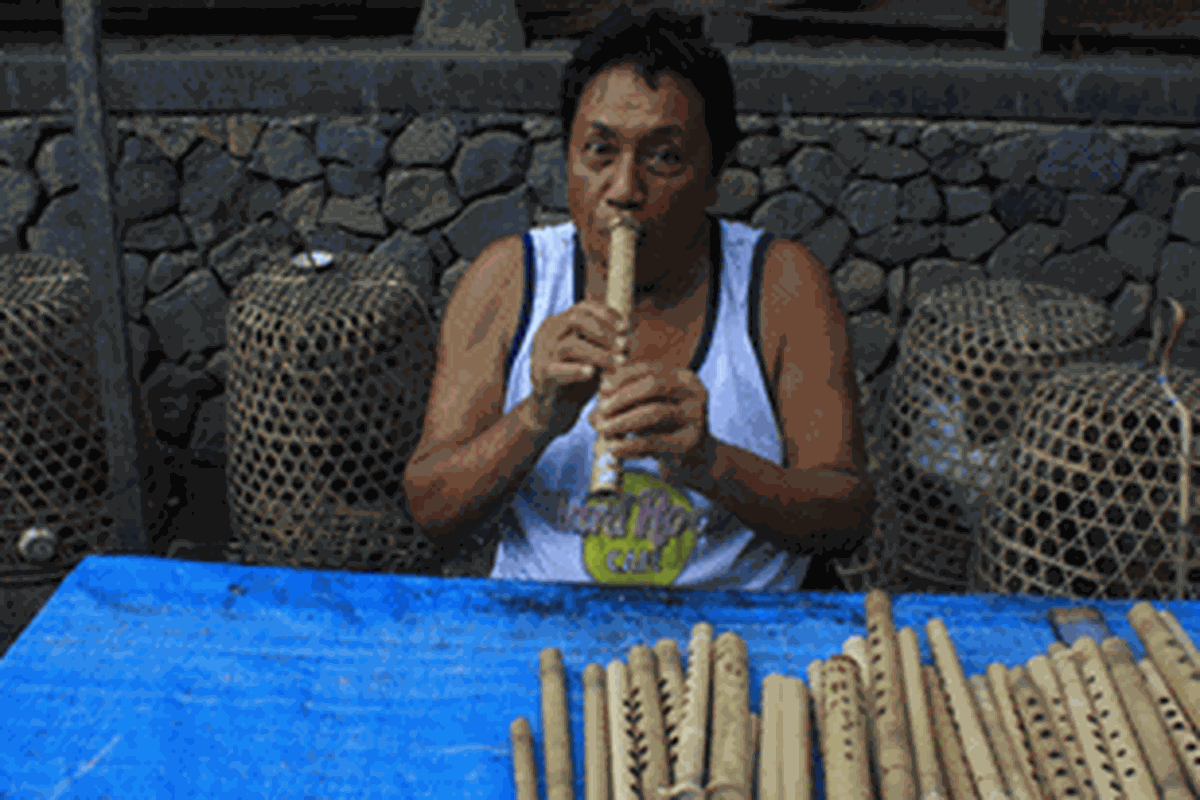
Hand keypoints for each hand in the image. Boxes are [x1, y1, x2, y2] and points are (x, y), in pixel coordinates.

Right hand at [524, 300, 627, 438]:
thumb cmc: (577, 379)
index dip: (607, 314)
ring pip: (571, 345)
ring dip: (600, 354)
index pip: (583, 307)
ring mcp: (541, 354)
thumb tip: (629, 330)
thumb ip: (606, 342)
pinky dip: (576, 370)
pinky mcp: (541, 375)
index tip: (626, 327)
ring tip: (619, 363)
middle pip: (576, 319)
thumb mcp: (593, 355)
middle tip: (624, 346)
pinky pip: (558, 370)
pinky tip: (592, 374)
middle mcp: (547, 334)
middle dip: (605, 332)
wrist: (553, 411)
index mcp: (558, 323)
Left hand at [588, 362, 716, 487]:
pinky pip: (655, 441)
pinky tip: (614, 449)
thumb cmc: (662, 429)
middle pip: (653, 385)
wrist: (691, 459)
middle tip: (601, 410)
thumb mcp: (644, 410)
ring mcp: (696, 417)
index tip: (601, 390)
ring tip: (601, 430)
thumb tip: (595, 408)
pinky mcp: (690, 442)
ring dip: (622, 421)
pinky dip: (630, 445)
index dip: (621, 378)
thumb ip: (621, 403)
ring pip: (654, 412)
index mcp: (682, 377)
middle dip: (622, 397)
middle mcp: (694, 392)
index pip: (647, 369)